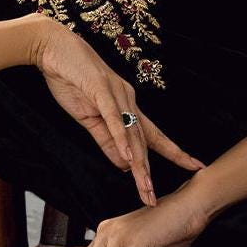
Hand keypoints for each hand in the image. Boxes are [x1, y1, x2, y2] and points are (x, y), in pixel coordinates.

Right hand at [31, 16, 205, 206]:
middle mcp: (128, 101)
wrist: (53, 48)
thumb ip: (106, 140)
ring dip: (138, 164)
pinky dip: (121, 139)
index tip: (193, 167)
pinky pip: (113, 118)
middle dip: (149, 173)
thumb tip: (123, 164)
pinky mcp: (100, 90)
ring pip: (132, 134)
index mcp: (127, 107)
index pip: (153, 137)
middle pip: (144, 142)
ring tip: (144, 187)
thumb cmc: (71, 79)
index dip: (173, 153)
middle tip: (154, 198)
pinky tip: (127, 157)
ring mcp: (116, 95)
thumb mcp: (88, 118)